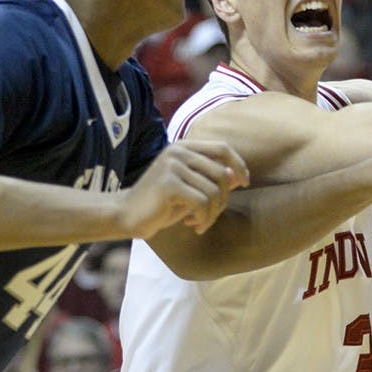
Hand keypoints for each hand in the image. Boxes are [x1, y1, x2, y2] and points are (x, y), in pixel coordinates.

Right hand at [118, 140, 249, 237]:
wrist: (126, 214)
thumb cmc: (161, 203)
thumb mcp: (190, 188)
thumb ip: (213, 179)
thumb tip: (240, 176)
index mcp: (183, 147)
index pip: (222, 148)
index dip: (238, 164)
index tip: (245, 182)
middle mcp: (178, 151)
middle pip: (222, 173)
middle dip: (223, 199)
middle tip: (210, 215)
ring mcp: (172, 166)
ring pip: (214, 191)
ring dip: (212, 214)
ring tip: (199, 223)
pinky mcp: (169, 184)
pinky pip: (202, 203)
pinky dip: (203, 218)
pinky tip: (191, 224)